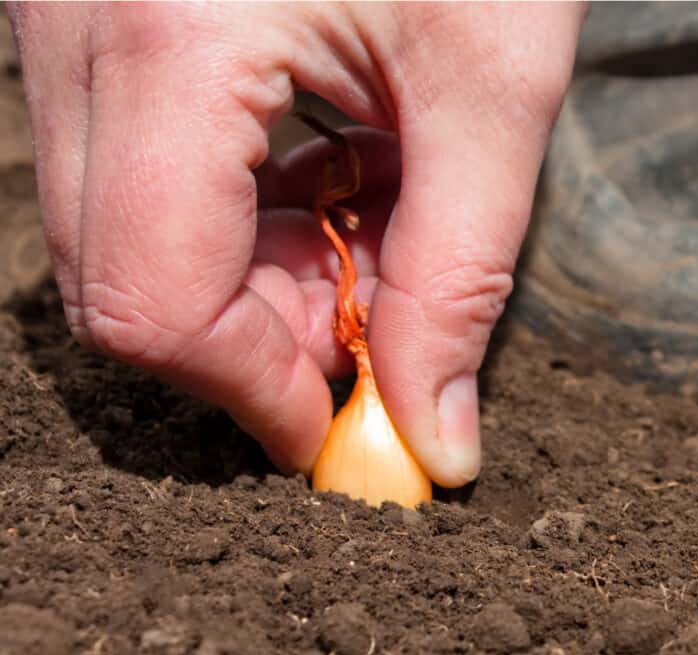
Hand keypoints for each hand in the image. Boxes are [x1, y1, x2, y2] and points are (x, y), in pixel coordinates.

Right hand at [9, 2, 583, 484]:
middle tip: (370, 321)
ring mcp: (70, 16)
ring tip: (362, 229)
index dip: (250, 393)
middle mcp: (79, 25)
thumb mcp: (493, 84)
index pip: (151, 300)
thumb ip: (461, 276)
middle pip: (119, 280)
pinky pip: (136, 169)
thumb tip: (435, 436)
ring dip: (248, 280)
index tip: (341, 425)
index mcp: (170, 34)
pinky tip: (319, 174)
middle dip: (252, 341)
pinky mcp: (101, 17)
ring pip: (121, 234)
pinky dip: (232, 216)